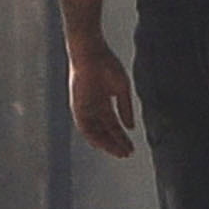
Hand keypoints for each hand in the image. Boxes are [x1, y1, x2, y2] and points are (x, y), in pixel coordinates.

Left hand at [67, 41, 139, 159]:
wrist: (91, 53)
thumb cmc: (107, 65)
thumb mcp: (121, 89)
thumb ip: (125, 108)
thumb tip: (130, 127)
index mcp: (104, 103)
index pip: (114, 125)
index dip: (122, 137)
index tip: (131, 147)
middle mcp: (94, 108)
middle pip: (105, 132)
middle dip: (116, 143)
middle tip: (127, 154)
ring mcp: (85, 108)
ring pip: (95, 132)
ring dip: (106, 143)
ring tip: (118, 152)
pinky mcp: (77, 107)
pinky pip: (84, 127)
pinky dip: (92, 137)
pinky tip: (102, 145)